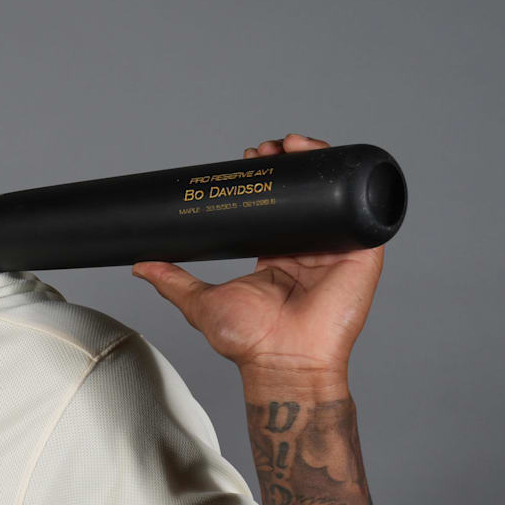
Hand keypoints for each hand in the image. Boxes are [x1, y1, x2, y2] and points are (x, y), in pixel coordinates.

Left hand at [132, 134, 383, 381]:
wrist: (282, 362)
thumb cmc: (249, 342)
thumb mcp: (200, 301)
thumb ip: (172, 281)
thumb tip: (140, 265)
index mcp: (276, 257)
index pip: (274, 206)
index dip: (265, 178)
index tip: (249, 157)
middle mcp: (307, 250)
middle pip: (303, 194)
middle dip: (288, 162)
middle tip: (266, 147)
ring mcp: (336, 250)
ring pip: (332, 195)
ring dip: (316, 162)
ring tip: (292, 143)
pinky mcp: (361, 254)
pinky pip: (363, 212)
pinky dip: (351, 183)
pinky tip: (331, 161)